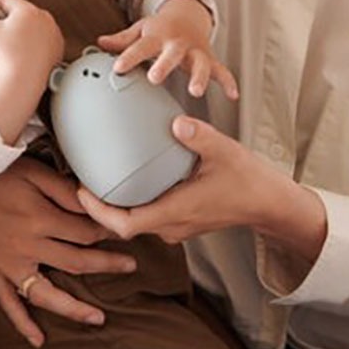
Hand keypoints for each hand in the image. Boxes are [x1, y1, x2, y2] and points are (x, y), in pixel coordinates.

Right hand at [0, 0, 64, 141]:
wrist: (24, 80)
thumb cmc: (8, 56)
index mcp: (27, 9)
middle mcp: (44, 16)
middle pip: (20, 11)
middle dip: (10, 21)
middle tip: (4, 39)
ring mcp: (53, 30)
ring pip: (33, 24)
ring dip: (24, 31)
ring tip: (16, 47)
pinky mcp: (59, 44)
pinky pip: (44, 36)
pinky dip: (37, 42)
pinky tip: (28, 53)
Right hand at [0, 157, 136, 346]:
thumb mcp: (33, 172)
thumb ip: (64, 190)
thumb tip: (95, 201)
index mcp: (40, 219)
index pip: (85, 232)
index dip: (108, 232)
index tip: (124, 231)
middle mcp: (27, 247)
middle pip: (76, 262)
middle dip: (107, 265)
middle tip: (132, 266)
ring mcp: (8, 265)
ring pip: (46, 294)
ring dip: (73, 308)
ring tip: (99, 319)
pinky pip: (8, 304)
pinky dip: (22, 324)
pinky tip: (39, 340)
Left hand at [76, 116, 326, 274]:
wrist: (268, 203)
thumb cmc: (247, 181)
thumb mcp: (223, 151)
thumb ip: (198, 136)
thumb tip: (176, 123)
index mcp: (174, 212)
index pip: (124, 225)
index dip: (97, 212)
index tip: (81, 191)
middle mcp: (171, 225)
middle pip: (122, 224)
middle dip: (98, 207)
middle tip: (81, 180)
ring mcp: (176, 225)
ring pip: (135, 221)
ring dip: (115, 205)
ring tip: (99, 176)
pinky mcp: (181, 219)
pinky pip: (149, 214)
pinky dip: (133, 201)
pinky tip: (130, 178)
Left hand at [97, 0, 238, 98]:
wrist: (187, 16)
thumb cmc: (160, 28)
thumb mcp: (140, 30)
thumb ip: (122, 40)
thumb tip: (99, 43)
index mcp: (157, 37)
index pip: (140, 47)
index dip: (129, 57)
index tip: (118, 68)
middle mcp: (177, 44)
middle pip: (171, 54)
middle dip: (164, 65)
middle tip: (155, 78)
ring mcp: (195, 51)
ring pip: (200, 64)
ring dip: (198, 77)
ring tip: (195, 91)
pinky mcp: (209, 58)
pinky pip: (221, 71)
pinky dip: (228, 82)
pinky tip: (233, 95)